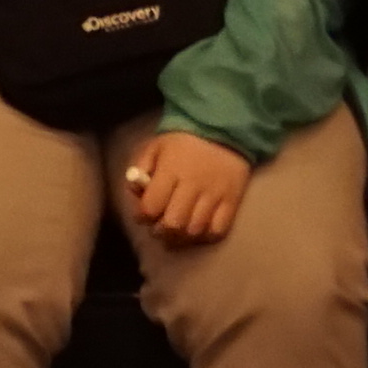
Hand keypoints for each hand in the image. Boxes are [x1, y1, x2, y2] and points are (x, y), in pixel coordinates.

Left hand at [121, 132, 250, 243]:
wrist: (224, 130)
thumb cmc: (184, 141)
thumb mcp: (156, 146)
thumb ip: (141, 168)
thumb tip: (136, 192)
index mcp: (171, 170)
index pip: (151, 207)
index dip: (142, 216)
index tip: (143, 214)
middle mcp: (193, 185)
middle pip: (174, 224)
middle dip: (161, 231)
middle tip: (159, 227)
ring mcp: (215, 195)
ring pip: (194, 231)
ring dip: (181, 237)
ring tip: (176, 232)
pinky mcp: (232, 201)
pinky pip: (217, 231)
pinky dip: (204, 236)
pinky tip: (197, 230)